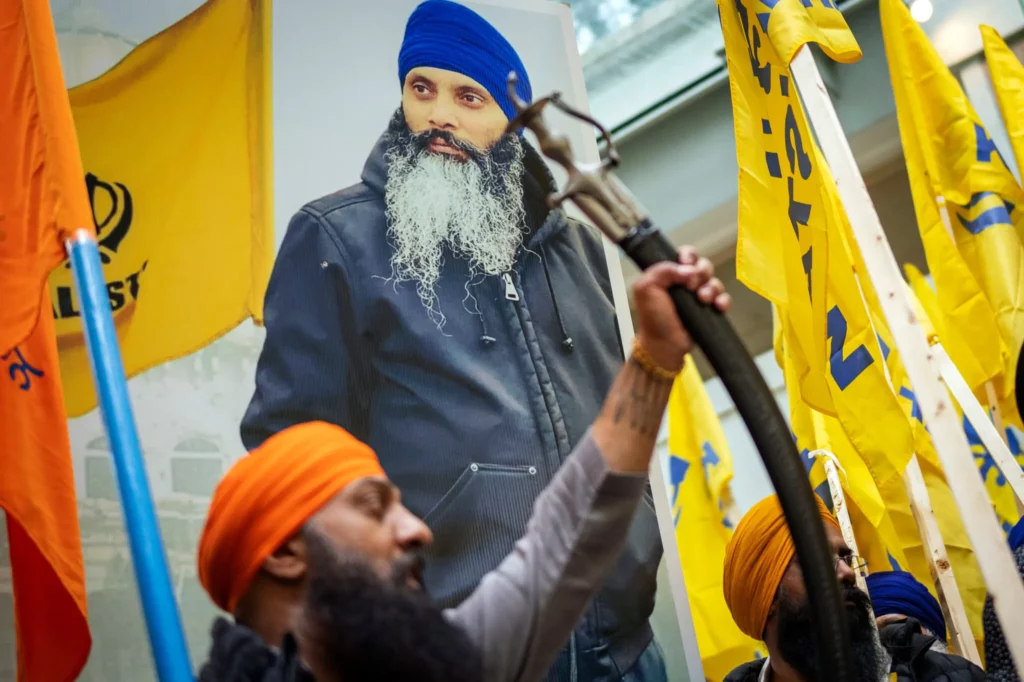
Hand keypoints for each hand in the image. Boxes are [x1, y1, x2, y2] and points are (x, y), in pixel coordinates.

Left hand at [632, 246, 730, 371]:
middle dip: (702, 272)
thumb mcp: (646, 288)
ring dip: (711, 287)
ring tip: (703, 299)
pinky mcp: (709, 310)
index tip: (687, 264)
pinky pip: (724, 298)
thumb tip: (688, 268)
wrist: (664, 345)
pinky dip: (723, 300)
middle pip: (703, 265)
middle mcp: (685, 282)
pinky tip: (717, 306)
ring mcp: (698, 296)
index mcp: (669, 273)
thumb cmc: (653, 318)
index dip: (689, 256)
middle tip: (692, 285)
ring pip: (714, 281)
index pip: (685, 254)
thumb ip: (662, 270)